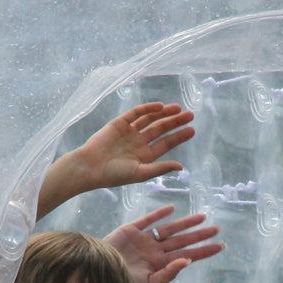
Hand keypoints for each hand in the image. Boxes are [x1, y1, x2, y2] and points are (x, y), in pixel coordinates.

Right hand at [77, 102, 194, 189]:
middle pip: (161, 129)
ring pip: (150, 119)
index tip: (192, 130)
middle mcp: (139, 142)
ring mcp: (129, 132)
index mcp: (146, 155)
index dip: (179, 136)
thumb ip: (160, 168)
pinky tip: (160, 107)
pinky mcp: (118, 123)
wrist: (90, 168)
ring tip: (178, 108)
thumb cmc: (114, 175)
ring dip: (164, 113)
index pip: (167, 143)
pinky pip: (135, 114)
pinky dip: (147, 109)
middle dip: (175, 122)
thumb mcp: (141, 173)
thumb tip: (181, 166)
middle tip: (191, 115)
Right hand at [105, 205, 223, 282]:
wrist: (97, 274)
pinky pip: (147, 220)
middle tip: (217, 229)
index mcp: (161, 264)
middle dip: (199, 235)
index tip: (220, 246)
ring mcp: (143, 240)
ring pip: (169, 229)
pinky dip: (159, 214)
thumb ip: (168, 273)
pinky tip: (172, 209)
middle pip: (182, 241)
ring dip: (185, 223)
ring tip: (202, 217)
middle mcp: (155, 251)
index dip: (204, 251)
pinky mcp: (130, 230)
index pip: (188, 256)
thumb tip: (188, 261)